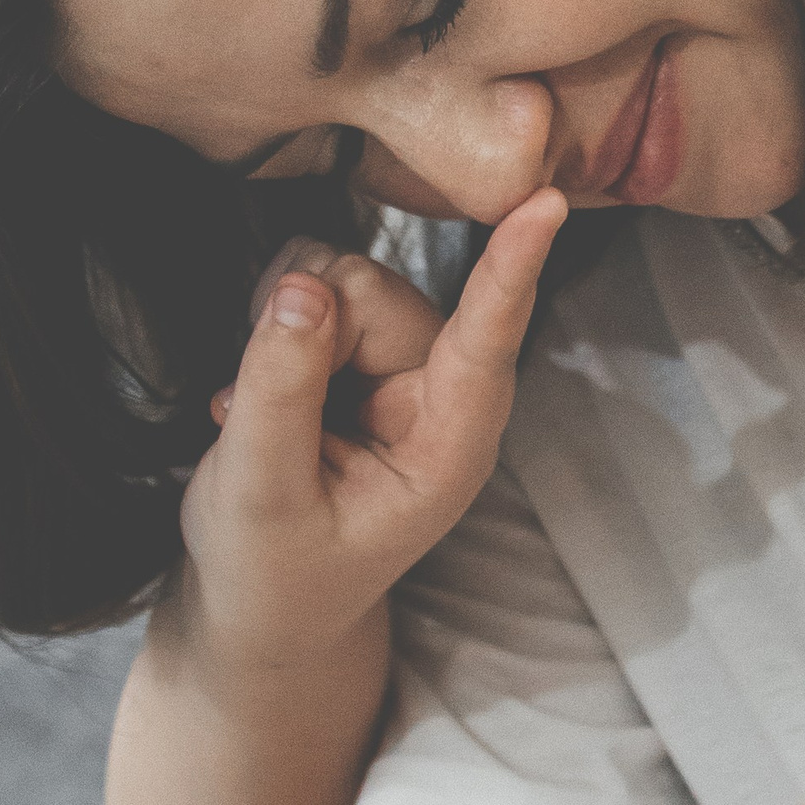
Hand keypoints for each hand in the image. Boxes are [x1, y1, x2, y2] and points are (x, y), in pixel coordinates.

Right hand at [176, 190, 564, 676]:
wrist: (266, 600)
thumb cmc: (274, 568)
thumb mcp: (260, 493)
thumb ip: (281, 391)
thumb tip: (303, 289)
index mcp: (448, 450)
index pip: (486, 344)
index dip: (510, 269)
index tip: (545, 204)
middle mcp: (441, 393)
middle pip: (374, 293)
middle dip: (305, 332)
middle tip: (262, 417)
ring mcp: (404, 361)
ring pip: (336, 279)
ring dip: (279, 332)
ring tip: (265, 416)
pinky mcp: (363, 340)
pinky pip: (310, 281)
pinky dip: (270, 326)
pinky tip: (264, 395)